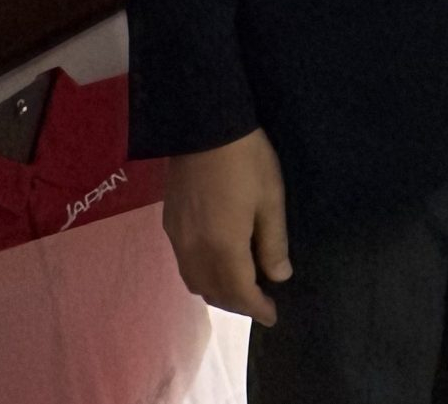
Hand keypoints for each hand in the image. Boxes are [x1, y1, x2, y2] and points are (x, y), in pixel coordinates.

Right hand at [162, 128, 290, 324]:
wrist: (203, 129)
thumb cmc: (247, 162)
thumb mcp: (271, 200)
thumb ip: (273, 242)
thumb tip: (279, 276)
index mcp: (223, 247)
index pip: (239, 292)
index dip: (256, 308)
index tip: (272, 316)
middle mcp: (194, 250)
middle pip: (213, 292)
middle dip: (237, 303)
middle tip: (260, 303)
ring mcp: (177, 238)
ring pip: (194, 281)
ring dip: (217, 292)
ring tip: (241, 287)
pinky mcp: (169, 224)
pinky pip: (184, 264)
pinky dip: (202, 275)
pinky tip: (217, 264)